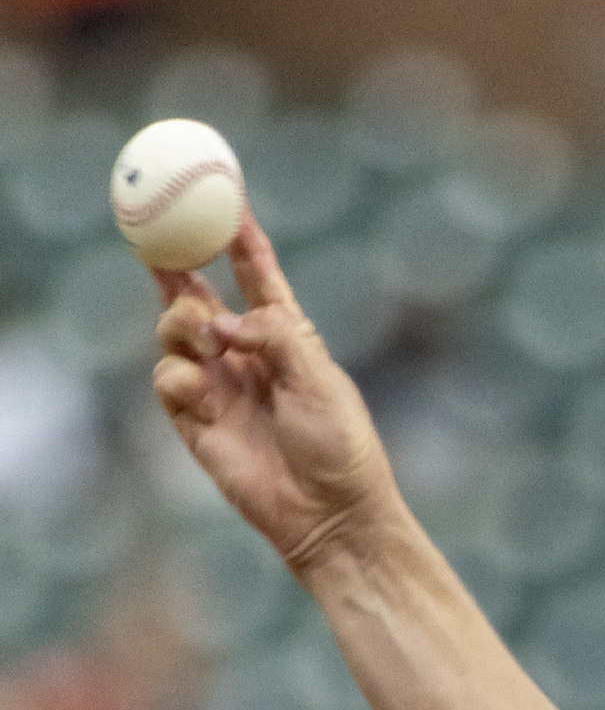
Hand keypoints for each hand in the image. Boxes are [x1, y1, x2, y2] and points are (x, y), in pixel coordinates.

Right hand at [151, 216, 396, 573]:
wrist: (332, 517)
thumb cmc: (341, 448)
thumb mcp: (319, 376)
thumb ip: (272, 334)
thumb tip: (224, 322)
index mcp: (285, 336)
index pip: (254, 273)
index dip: (238, 233)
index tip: (225, 191)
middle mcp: (246, 354)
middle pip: (197, 291)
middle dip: (176, 257)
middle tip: (158, 226)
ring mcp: (219, 386)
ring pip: (174, 327)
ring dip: (181, 319)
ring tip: (208, 338)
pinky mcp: (197, 422)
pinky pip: (167, 377)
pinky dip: (176, 372)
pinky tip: (198, 385)